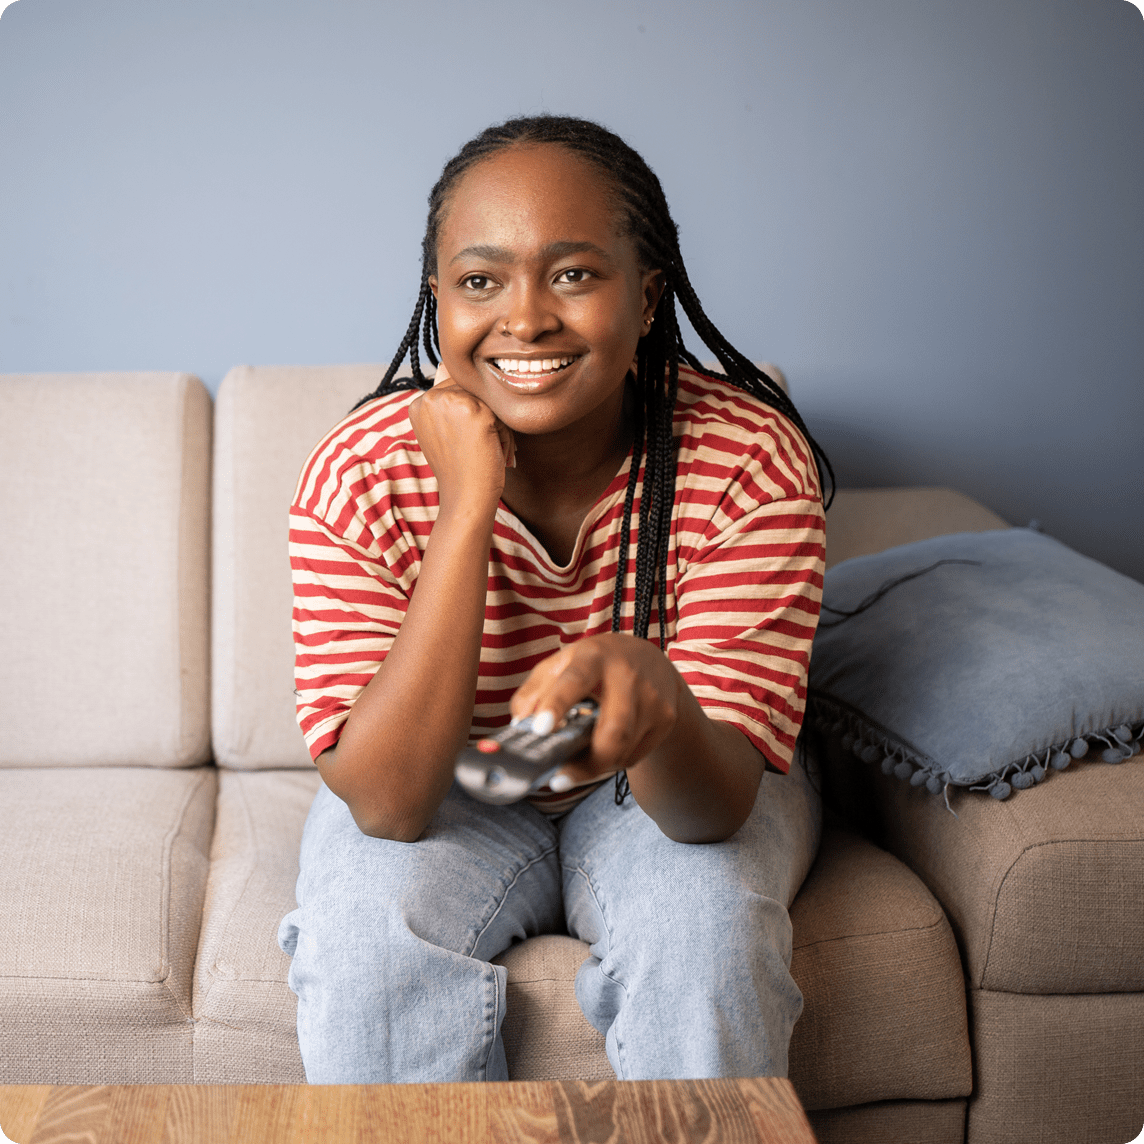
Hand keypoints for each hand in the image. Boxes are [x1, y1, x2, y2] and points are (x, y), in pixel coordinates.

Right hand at [409, 362, 515, 509]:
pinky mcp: (476, 411)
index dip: (470, 416)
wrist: (466, 498)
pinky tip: (495, 453)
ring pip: (489, 400)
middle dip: (485, 419)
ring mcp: (452, 403)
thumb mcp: (445, 432)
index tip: (466, 443)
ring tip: (487, 451)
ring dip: (497, 427)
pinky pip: (503, 413)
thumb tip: (454, 367)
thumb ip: (448, 403)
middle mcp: (430, 398)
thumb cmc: (460, 469)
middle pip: (474, 391)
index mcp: (418, 403)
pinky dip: (505, 435)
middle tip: (480, 450)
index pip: (457, 389)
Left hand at [509, 633, 681, 788]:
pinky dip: (613, 762)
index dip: (557, 704)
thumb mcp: (561, 665)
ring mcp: (652, 699)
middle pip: (614, 729)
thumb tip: (519, 726)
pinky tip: (602, 754)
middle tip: (558, 779)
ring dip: (595, 767)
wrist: (649, 661)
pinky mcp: (665, 719)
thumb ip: (534, 691)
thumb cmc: (595, 666)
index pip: (575, 679)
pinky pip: (634, 755)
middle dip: (587, 762)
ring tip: (574, 770)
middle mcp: (628, 675)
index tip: (539, 729)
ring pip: (623, 749)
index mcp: (594, 656)